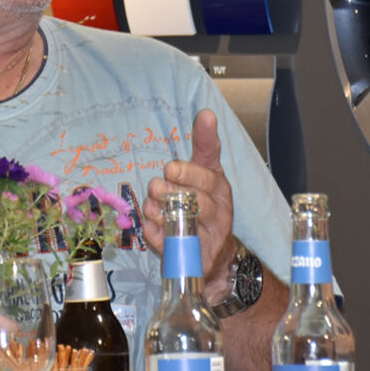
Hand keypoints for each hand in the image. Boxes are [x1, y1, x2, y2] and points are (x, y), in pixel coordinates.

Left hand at [143, 109, 237, 297]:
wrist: (214, 255)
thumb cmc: (205, 206)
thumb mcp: (207, 173)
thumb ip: (205, 145)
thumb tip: (206, 113)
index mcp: (219, 187)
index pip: (209, 174)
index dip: (190, 171)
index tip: (171, 167)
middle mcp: (218, 211)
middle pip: (198, 199)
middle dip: (173, 190)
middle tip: (157, 184)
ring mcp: (207, 236)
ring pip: (186, 222)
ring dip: (162, 210)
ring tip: (150, 204)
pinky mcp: (192, 257)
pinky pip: (171, 244)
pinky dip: (156, 233)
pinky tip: (150, 225)